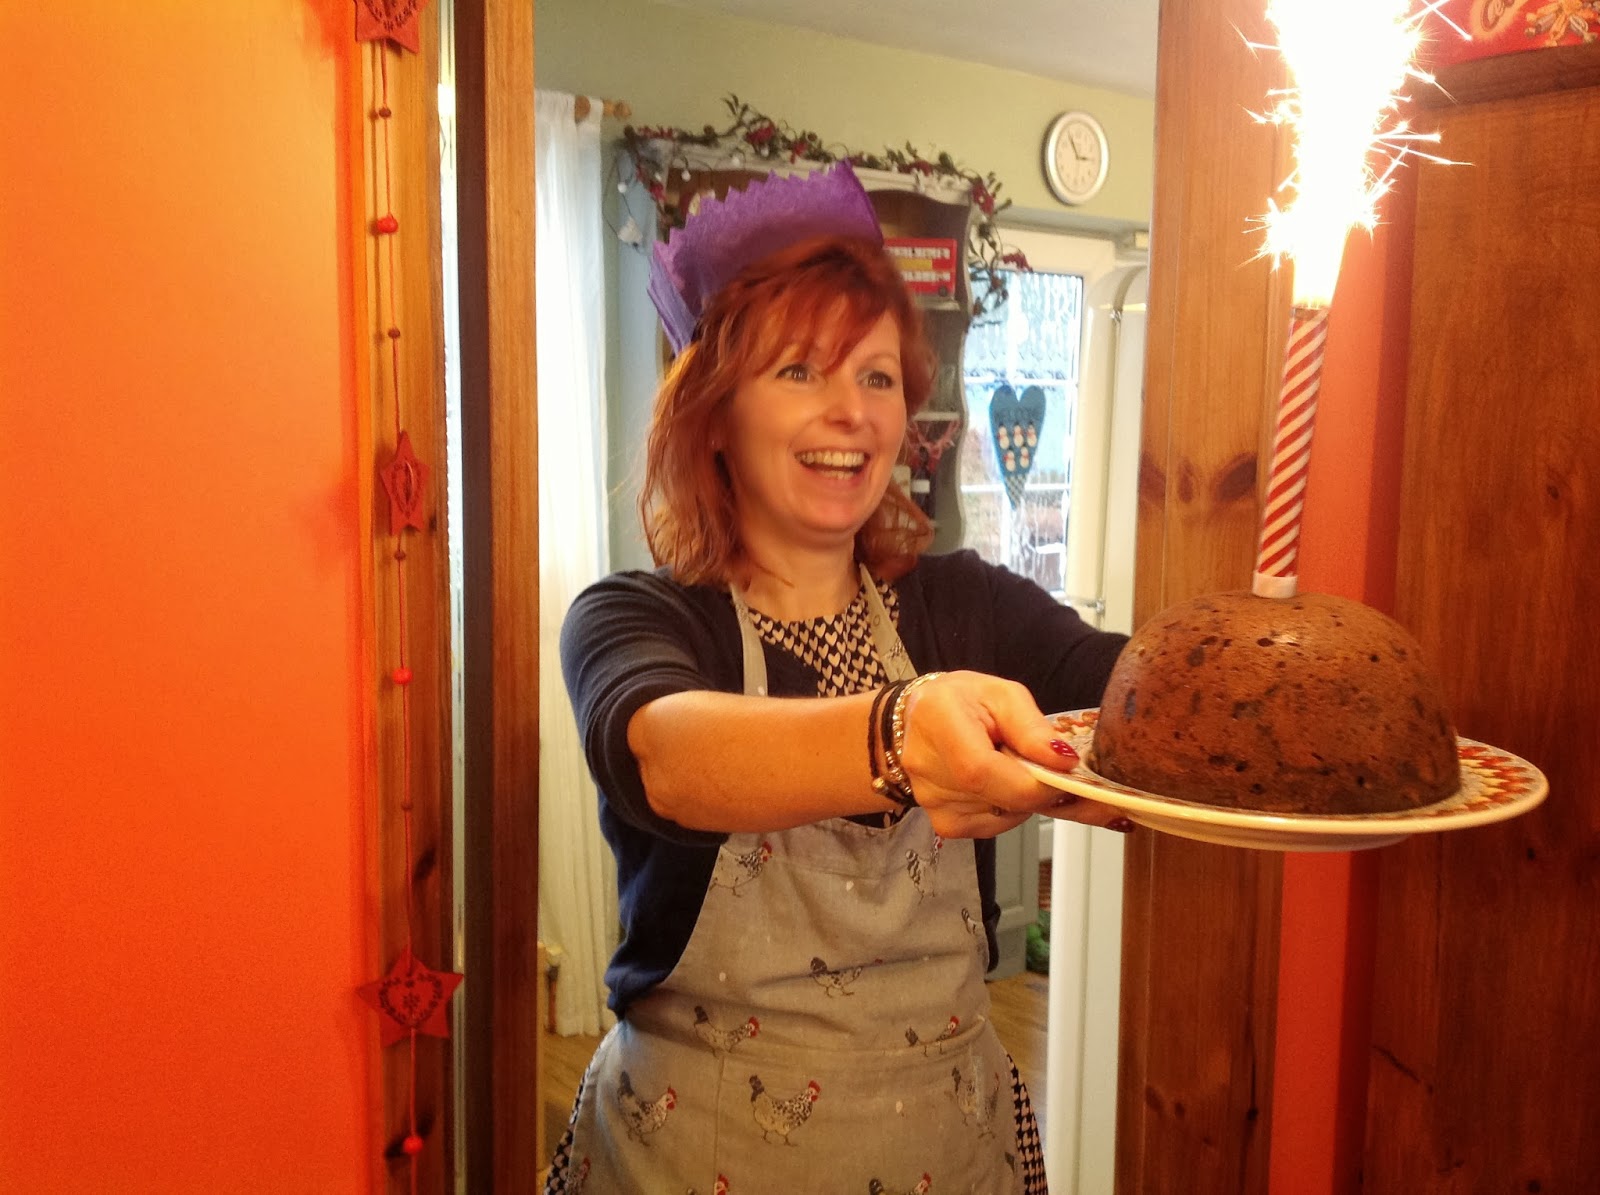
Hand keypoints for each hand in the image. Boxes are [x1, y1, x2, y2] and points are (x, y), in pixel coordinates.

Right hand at [894, 671, 1129, 838]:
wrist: (925, 718)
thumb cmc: (965, 701)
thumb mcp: (1004, 695)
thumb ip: (1032, 727)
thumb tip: (1062, 761)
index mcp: (938, 719)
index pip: (980, 770)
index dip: (1029, 782)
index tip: (1062, 773)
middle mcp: (924, 764)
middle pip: (995, 797)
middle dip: (1036, 788)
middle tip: (1045, 767)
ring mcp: (929, 799)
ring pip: (1000, 814)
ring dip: (1021, 797)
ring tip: (1011, 767)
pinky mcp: (940, 821)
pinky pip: (990, 827)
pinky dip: (1007, 810)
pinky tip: (999, 785)